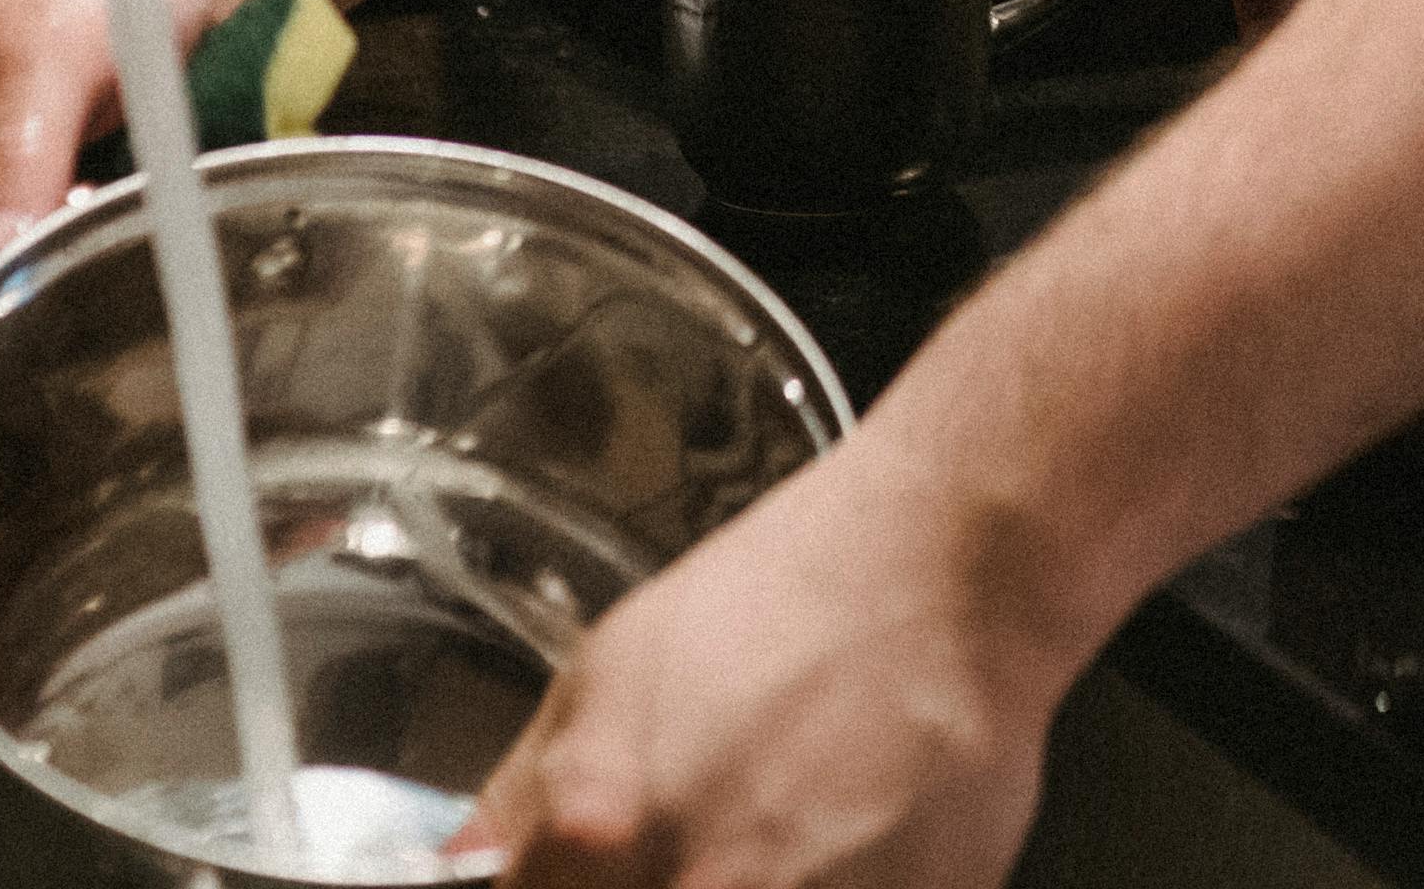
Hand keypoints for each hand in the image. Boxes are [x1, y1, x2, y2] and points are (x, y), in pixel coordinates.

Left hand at [465, 446, 1076, 888]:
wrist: (952, 566)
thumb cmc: (789, 597)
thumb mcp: (608, 667)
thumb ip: (523, 795)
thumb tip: (471, 864)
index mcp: (597, 832)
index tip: (590, 875)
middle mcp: (701, 888)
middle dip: (666, 884)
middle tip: (705, 840)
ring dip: (760, 885)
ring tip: (785, 830)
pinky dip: (840, 888)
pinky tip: (847, 841)